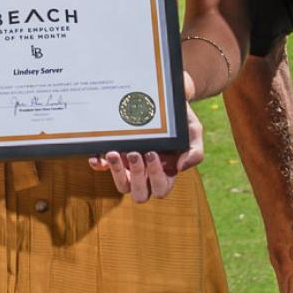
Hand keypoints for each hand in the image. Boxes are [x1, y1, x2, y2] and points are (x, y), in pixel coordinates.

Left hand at [90, 107, 205, 202]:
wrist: (164, 99)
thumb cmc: (181, 120)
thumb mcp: (194, 132)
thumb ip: (195, 152)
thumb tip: (181, 167)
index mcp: (167, 174)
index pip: (161, 188)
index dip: (155, 176)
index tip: (152, 153)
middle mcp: (147, 175)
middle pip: (139, 194)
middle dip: (136, 176)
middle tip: (135, 153)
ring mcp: (129, 168)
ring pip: (122, 185)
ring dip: (117, 173)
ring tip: (115, 152)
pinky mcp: (116, 156)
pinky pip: (104, 168)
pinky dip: (100, 165)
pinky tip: (97, 157)